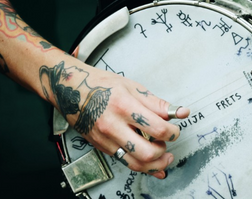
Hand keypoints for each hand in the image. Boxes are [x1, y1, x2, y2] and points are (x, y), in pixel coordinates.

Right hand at [40, 60, 189, 178]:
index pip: (157, 128)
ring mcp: (106, 139)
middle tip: (168, 142)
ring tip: (165, 157)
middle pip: (147, 152)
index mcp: (124, 106)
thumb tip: (181, 112)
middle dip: (164, 151)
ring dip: (156, 165)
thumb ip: (157, 103)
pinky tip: (153, 166)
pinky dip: (142, 167)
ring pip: (136, 163)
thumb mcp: (133, 87)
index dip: (173, 132)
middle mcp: (114, 126)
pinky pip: (125, 163)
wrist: (71, 90)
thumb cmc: (102, 85)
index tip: (175, 129)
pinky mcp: (102, 147)